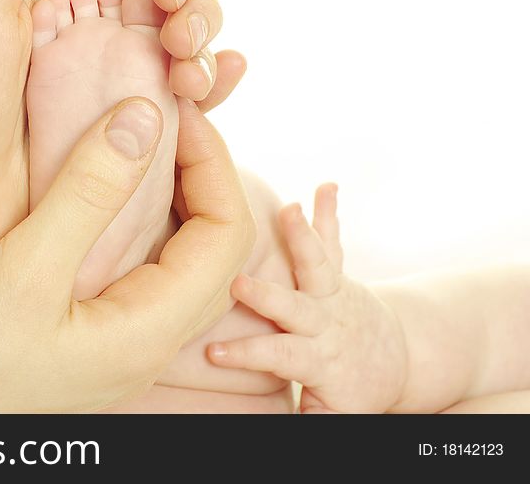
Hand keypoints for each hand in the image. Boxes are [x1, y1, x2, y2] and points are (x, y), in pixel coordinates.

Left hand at [0, 0, 243, 310]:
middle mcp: (76, 26)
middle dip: (194, 2)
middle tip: (182, 34)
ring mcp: (96, 84)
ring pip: (178, 44)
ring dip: (205, 46)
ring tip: (193, 75)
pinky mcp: (111, 137)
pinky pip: (173, 102)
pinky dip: (209, 87)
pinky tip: (219, 83)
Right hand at [0, 98, 255, 411]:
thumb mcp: (22, 270)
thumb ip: (87, 194)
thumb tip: (145, 118)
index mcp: (149, 330)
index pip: (228, 235)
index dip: (214, 163)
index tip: (176, 112)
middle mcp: (147, 339)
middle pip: (213, 246)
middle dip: (201, 174)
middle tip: (163, 120)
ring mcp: (119, 339)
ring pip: (177, 257)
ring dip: (171, 195)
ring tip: (136, 144)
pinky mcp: (89, 332)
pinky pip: (139, 267)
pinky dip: (136, 218)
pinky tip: (100, 191)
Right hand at [206, 185, 408, 412]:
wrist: (394, 362)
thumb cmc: (350, 391)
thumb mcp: (332, 414)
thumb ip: (306, 416)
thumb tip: (256, 423)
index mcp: (319, 358)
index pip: (279, 357)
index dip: (247, 356)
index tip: (214, 354)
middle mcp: (325, 321)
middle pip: (295, 307)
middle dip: (267, 296)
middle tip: (240, 283)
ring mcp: (333, 292)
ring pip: (318, 264)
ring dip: (303, 236)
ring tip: (291, 208)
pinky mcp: (337, 273)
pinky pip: (333, 241)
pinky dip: (329, 212)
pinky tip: (327, 184)